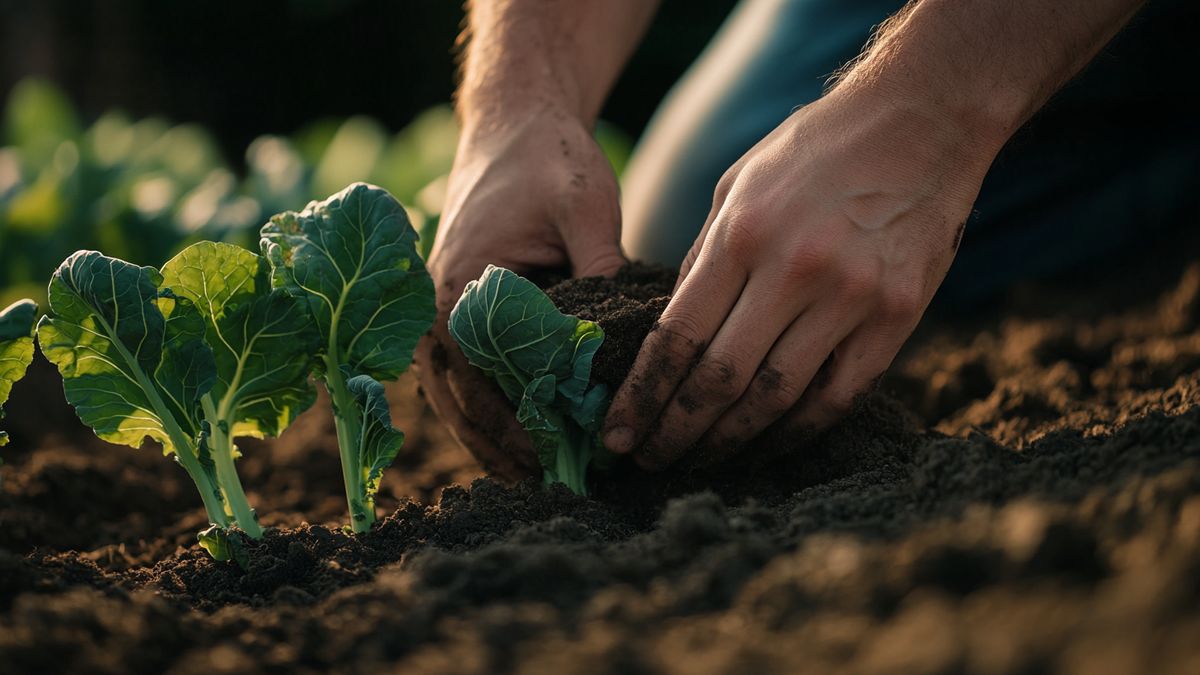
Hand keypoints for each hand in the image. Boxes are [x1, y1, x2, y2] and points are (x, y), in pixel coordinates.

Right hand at [413, 105, 625, 480]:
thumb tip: (633, 345)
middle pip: (465, 404)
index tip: (565, 459)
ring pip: (459, 400)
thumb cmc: (548, 160)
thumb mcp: (585, 208)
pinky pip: (466, 378)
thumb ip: (602, 271)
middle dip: (510, 447)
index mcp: (459, 289)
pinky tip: (527, 440)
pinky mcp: (458, 314)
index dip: (524, 427)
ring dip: (496, 439)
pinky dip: (490, 412)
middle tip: (560, 485)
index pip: (484, 382)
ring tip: (542, 477)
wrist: (513, 123)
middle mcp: (436, 310)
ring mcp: (441, 314)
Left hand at [602, 87, 997, 469]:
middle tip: (649, 462)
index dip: (642, 395)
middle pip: (720, 379)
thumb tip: (673, 329)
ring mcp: (850, 297)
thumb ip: (703, 258)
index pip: (677, 337)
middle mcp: (793, 270)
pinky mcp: (896, 316)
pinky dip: (797, 431)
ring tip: (699, 462)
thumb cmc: (815, 149)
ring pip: (776, 399)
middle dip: (676, 431)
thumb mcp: (738, 184)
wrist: (922, 120)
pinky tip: (766, 445)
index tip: (618, 434)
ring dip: (730, 442)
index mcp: (741, 234)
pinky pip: (838, 395)